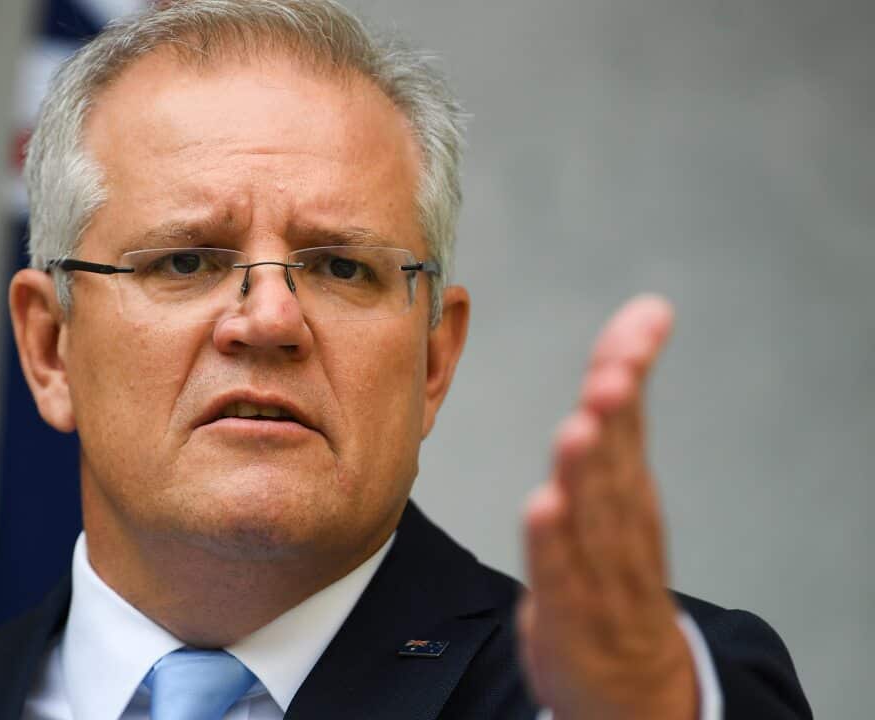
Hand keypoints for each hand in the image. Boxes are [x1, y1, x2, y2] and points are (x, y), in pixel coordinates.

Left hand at [518, 295, 698, 719]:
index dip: (633, 366)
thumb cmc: (614, 575)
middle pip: (618, 459)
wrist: (635, 689)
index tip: (647, 317)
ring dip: (588, 470)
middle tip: (615, 370)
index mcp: (628, 488)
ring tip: (580, 426)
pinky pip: (562, 575)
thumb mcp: (612, 494)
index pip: (629, 419)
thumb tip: (624, 346)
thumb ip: (611, 425)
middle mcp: (622, 523)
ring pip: (597, 515)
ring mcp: (602, 572)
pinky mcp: (575, 615)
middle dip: (616, 412)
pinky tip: (544, 507)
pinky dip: (555, 544)